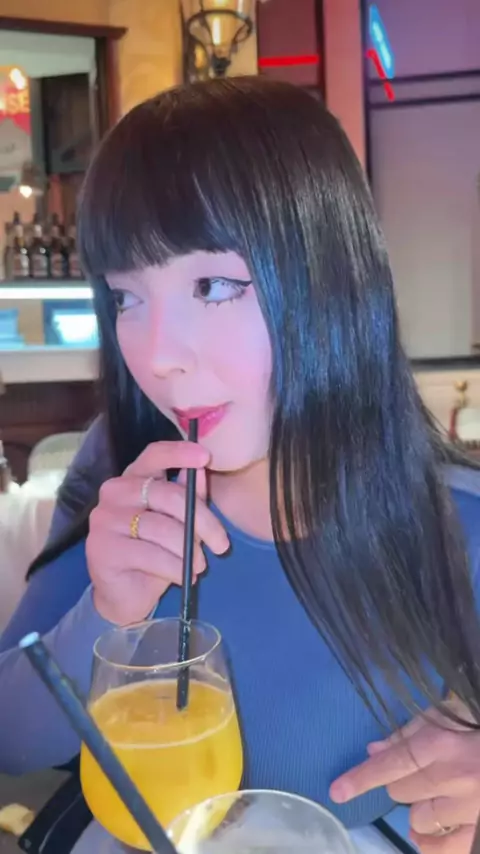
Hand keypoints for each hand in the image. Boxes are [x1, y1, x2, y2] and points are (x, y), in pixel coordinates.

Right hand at [87, 441, 229, 624]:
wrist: (124, 596)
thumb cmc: (154, 555)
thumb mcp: (177, 523)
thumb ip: (188, 496)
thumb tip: (202, 470)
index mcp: (133, 479)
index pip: (153, 455)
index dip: (179, 453)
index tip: (206, 457)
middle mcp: (114, 492)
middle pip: (168, 495)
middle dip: (203, 521)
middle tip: (222, 545)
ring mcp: (105, 519)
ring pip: (162, 528)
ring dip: (189, 550)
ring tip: (200, 566)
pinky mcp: (102, 548)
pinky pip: (151, 555)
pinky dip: (176, 568)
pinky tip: (184, 578)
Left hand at [330, 699, 479, 853]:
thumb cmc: (479, 718)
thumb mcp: (448, 711)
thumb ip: (410, 729)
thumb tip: (375, 748)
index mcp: (441, 744)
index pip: (389, 765)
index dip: (359, 779)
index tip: (337, 791)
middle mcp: (452, 779)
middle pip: (400, 792)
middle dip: (400, 782)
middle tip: (420, 771)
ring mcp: (470, 808)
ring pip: (420, 820)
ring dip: (419, 809)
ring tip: (433, 795)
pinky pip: (448, 849)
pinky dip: (433, 844)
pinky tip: (428, 837)